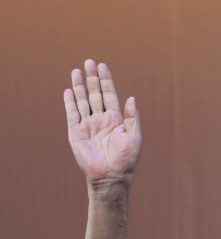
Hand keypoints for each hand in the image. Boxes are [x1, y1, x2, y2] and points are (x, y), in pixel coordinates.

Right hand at [64, 59, 141, 186]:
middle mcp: (101, 119)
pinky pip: (72, 114)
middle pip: (95, 94)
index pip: (109, 95)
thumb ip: (133, 117)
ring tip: (77, 71)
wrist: (111, 176)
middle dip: (92, 78)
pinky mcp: (76, 132)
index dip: (106, 80)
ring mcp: (88, 125)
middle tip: (89, 62)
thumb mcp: (134, 137)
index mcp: (115, 119)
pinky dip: (70, 102)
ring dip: (79, 86)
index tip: (102, 66)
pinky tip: (69, 91)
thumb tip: (132, 98)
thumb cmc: (126, 160)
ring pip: (83, 101)